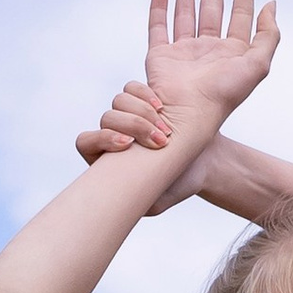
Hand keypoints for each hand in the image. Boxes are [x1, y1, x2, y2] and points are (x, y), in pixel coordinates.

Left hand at [75, 78, 206, 214]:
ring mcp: (130, 117)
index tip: (127, 144)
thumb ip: (133, 204)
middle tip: (159, 140)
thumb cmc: (180, 186)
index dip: (101, 139)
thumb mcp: (156, 203)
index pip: (86, 143)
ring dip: (142, 112)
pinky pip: (133, 89)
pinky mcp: (145, 102)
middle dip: (133, 125)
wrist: (207, 164)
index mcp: (107, 161)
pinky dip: (145, 94)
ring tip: (166, 129)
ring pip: (119, 102)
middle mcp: (115, 136)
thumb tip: (111, 199)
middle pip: (106, 119)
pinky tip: (161, 107)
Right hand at [141, 0, 276, 134]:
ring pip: (186, 11)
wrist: (189, 115)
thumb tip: (271, 3)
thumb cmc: (224, 94)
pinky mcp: (161, 55)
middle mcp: (209, 50)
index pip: (241, 12)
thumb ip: (269, 34)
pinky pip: (158, 25)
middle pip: (212, 5)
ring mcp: (183, 52)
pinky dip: (159, 6)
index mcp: (233, 53)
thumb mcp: (258, 64)